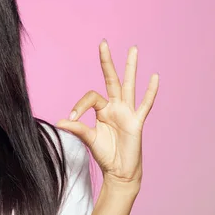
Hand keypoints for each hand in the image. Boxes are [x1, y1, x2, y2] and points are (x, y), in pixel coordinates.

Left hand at [56, 39, 158, 187]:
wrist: (119, 171)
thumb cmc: (105, 154)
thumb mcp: (88, 139)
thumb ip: (77, 128)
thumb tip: (60, 121)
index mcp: (102, 109)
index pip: (91, 97)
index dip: (80, 105)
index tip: (72, 118)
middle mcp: (115, 107)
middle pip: (111, 79)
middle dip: (107, 62)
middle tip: (103, 43)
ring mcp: (127, 112)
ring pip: (129, 85)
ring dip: (131, 67)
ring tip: (133, 49)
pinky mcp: (137, 122)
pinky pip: (145, 104)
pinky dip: (150, 91)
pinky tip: (154, 76)